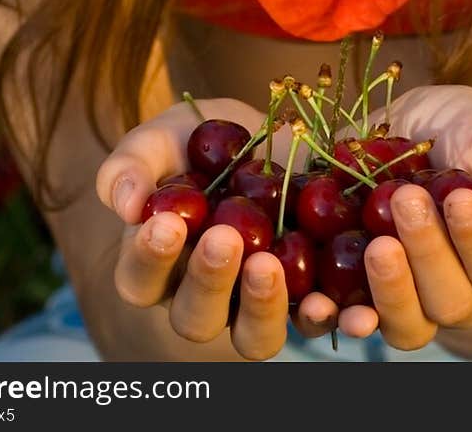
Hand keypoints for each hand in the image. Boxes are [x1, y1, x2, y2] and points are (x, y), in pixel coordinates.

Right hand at [95, 95, 369, 359]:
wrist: (268, 134)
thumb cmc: (200, 142)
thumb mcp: (163, 137)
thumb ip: (134, 163)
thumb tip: (125, 202)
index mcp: (159, 265)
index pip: (139, 279)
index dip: (149, 258)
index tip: (166, 222)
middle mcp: (204, 298)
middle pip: (195, 319)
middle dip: (208, 282)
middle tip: (224, 240)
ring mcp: (257, 303)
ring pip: (253, 337)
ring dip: (262, 307)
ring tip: (270, 264)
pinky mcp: (308, 295)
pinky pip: (317, 320)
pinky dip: (333, 317)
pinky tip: (347, 303)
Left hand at [341, 83, 471, 351]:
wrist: (412, 130)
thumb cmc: (467, 136)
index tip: (459, 197)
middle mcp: (460, 292)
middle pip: (450, 301)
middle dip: (428, 253)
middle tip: (406, 200)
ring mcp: (410, 299)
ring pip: (406, 323)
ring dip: (390, 289)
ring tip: (376, 246)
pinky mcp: (362, 292)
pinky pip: (351, 318)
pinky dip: (336, 315)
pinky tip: (322, 301)